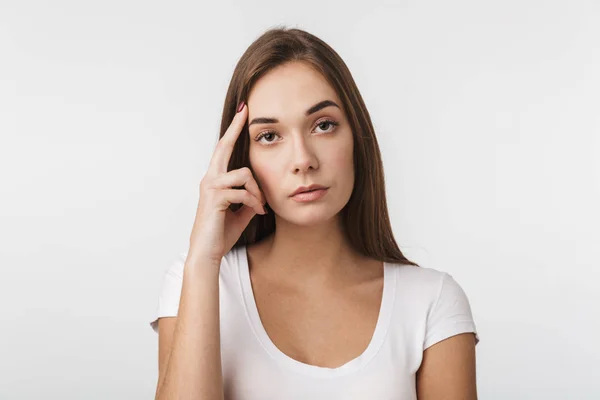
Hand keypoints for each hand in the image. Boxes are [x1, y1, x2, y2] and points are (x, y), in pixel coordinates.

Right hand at [188, 102, 265, 263]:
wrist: (208, 252)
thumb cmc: (221, 233)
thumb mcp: (242, 212)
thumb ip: (249, 198)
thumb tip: (260, 192)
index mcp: (215, 180)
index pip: (224, 151)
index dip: (233, 131)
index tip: (242, 113)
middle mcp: (210, 179)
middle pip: (224, 147)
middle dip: (235, 128)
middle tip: (245, 111)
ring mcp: (210, 187)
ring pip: (244, 174)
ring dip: (257, 191)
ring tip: (260, 206)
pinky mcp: (215, 198)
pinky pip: (243, 192)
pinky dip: (254, 202)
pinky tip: (257, 212)